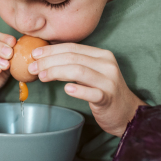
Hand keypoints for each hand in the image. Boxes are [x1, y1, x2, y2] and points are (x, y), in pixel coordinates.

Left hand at [29, 43, 145, 136]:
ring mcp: (109, 81)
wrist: (127, 113)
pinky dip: (78, 90)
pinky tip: (66, 89)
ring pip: (79, 71)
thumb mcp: (91, 72)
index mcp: (101, 55)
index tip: (34, 54)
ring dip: (56, 72)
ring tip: (42, 76)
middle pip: (73, 58)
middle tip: (32, 67)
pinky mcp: (109, 98)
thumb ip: (74, 64)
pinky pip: (92, 92)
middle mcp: (107, 64)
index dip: (51, 50)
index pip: (72, 47)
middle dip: (49, 61)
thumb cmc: (103, 91)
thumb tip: (44, 58)